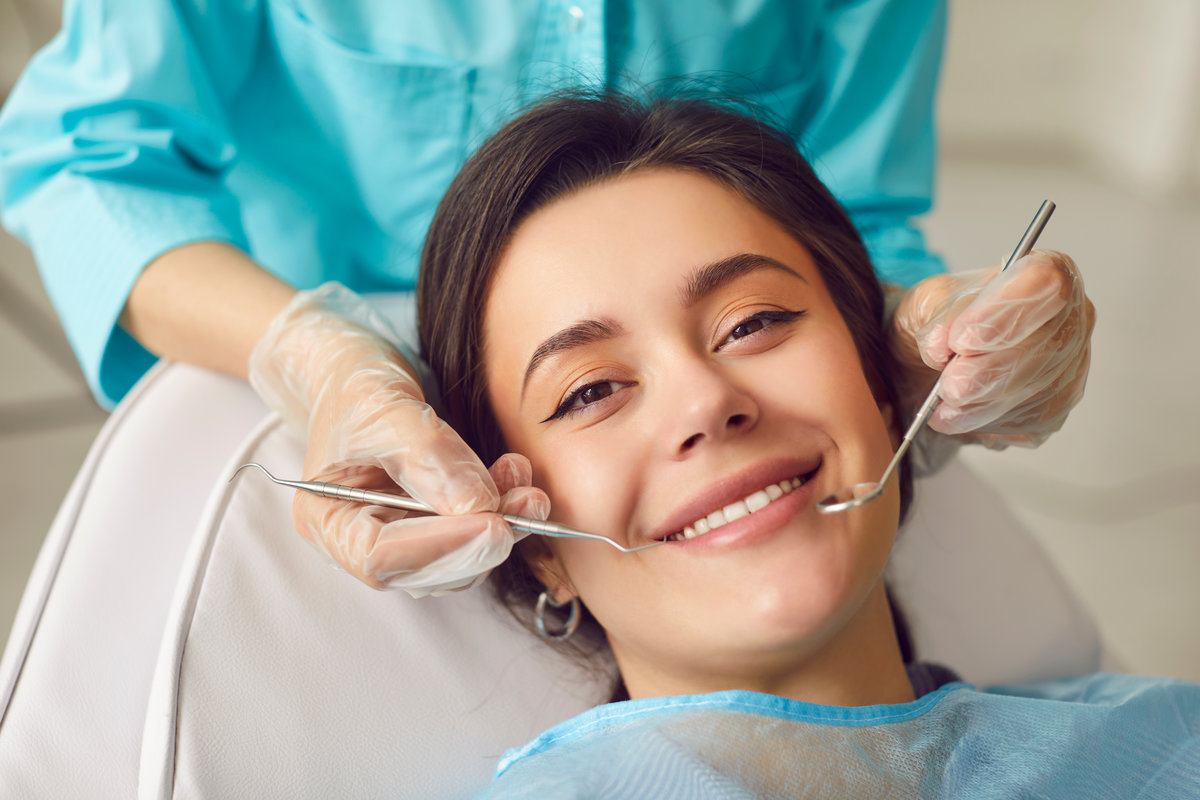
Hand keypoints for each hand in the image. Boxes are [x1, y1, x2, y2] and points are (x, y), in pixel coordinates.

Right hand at [249, 283, 548, 595]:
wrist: (362, 373)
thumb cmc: (356, 386)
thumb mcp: (383, 406)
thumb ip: (428, 456)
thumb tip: (478, 506)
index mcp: (327, 519)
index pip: (379, 557)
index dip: (439, 547)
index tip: (492, 523)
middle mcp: (361, 540)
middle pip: (424, 572)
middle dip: (481, 543)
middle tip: (526, 507)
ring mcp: (400, 538)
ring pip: (458, 562)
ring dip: (502, 528)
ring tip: (528, 487)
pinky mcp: (435, 528)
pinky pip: (474, 538)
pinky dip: (505, 514)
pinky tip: (517, 476)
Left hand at [891, 250, 1094, 449]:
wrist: (937, 361)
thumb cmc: (943, 320)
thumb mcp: (927, 302)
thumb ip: (935, 315)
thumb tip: (940, 344)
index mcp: (1044, 274)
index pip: (1046, 284)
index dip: (1005, 313)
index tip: (962, 338)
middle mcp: (1070, 319)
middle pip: (1046, 347)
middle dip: (988, 372)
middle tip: (948, 384)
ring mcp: (1069, 367)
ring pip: (1034, 391)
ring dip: (980, 403)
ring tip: (943, 399)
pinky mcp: (1056, 408)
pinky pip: (1026, 421)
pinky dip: (984, 422)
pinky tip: (959, 412)